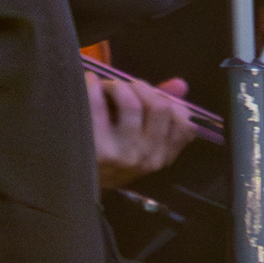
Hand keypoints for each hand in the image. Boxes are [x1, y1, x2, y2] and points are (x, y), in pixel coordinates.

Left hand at [86, 72, 201, 188]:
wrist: (79, 181)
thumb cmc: (113, 154)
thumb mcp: (141, 138)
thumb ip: (161, 109)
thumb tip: (180, 84)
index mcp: (163, 156)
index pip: (184, 124)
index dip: (170, 101)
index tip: (151, 94)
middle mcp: (149, 158)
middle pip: (160, 107)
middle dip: (143, 87)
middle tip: (126, 86)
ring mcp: (125, 156)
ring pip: (133, 104)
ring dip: (119, 86)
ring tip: (109, 87)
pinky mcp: (99, 151)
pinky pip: (99, 107)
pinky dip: (95, 88)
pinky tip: (91, 81)